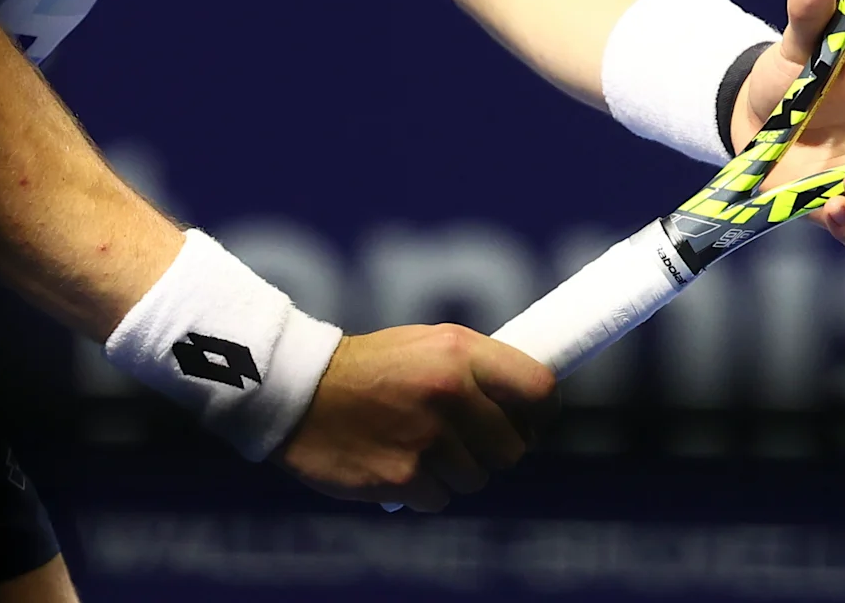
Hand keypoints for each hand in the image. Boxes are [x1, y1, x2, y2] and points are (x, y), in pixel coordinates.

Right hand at [277, 324, 553, 511]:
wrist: (300, 392)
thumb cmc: (372, 367)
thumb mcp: (429, 344)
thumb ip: (478, 368)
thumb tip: (530, 403)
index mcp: (461, 352)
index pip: (540, 390)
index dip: (543, 413)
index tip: (534, 421)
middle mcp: (449, 393)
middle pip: (512, 447)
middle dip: (494, 449)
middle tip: (467, 439)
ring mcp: (426, 438)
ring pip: (477, 479)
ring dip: (455, 471)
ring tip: (420, 446)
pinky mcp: (402, 477)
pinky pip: (441, 500)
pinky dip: (424, 490)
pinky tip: (398, 462)